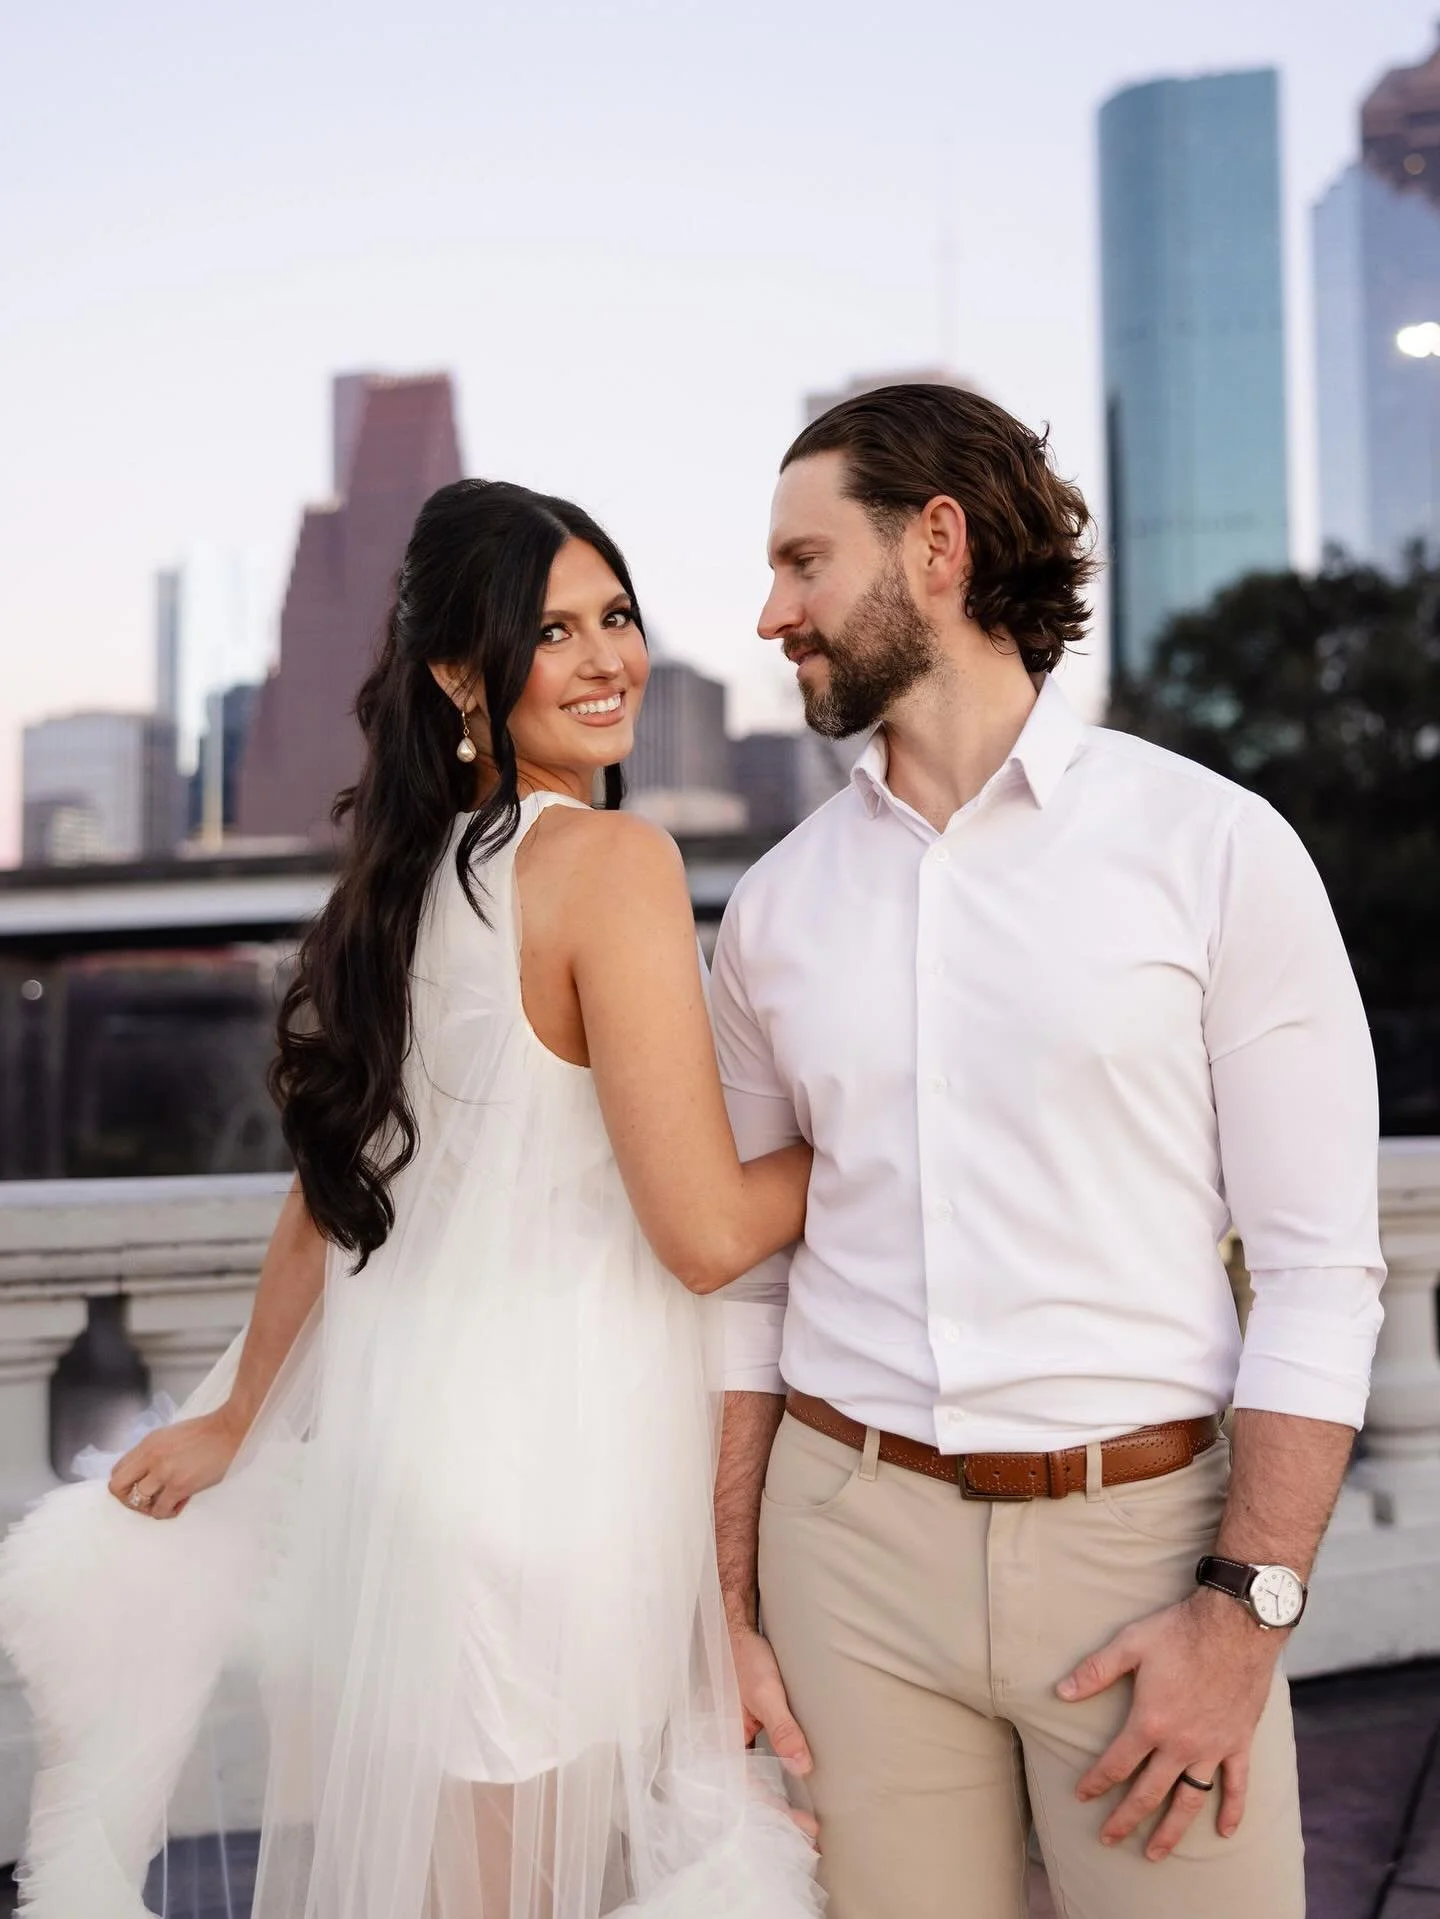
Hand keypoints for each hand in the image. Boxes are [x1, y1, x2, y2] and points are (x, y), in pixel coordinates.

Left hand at [107, 1405, 246, 1519]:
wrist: (227, 1430)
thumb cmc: (202, 1432)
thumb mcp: (168, 1436)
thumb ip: (151, 1453)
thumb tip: (144, 1475)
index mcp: (146, 1444)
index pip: (117, 1471)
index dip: (126, 1484)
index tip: (139, 1488)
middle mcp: (150, 1458)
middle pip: (117, 1488)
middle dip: (128, 1499)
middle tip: (146, 1501)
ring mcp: (164, 1472)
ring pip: (138, 1502)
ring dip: (150, 1507)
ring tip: (165, 1502)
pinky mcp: (180, 1485)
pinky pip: (160, 1510)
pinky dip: (167, 1512)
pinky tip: (180, 1503)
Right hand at [729, 1622, 816, 1841]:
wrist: (734, 1631)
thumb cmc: (745, 1658)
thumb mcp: (766, 1692)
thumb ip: (782, 1729)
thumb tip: (802, 1768)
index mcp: (720, 1743)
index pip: (748, 1791)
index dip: (776, 1812)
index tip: (805, 1826)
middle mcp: (721, 1748)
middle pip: (747, 1795)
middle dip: (775, 1819)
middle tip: (808, 1839)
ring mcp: (731, 1743)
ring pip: (751, 1784)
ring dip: (774, 1805)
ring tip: (801, 1826)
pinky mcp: (742, 1736)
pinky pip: (754, 1768)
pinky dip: (771, 1785)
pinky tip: (788, 1794)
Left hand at [1057, 1588, 1282, 1860]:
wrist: (1236, 1624)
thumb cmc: (1179, 1631)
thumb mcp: (1130, 1644)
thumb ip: (1095, 1671)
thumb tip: (1059, 1692)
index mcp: (1150, 1722)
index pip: (1116, 1763)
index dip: (1096, 1782)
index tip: (1081, 1796)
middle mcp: (1180, 1744)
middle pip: (1148, 1792)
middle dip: (1125, 1819)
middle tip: (1108, 1840)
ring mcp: (1212, 1747)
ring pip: (1189, 1800)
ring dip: (1171, 1830)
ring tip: (1155, 1853)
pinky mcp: (1238, 1742)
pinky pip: (1237, 1785)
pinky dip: (1232, 1810)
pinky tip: (1226, 1832)